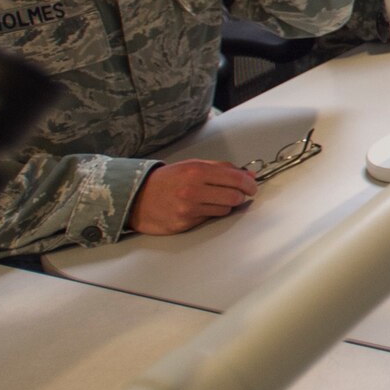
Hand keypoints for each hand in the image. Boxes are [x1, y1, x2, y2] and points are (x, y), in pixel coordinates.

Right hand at [127, 159, 257, 235]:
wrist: (136, 198)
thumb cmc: (168, 179)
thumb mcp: (192, 165)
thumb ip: (222, 168)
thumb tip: (249, 174)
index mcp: (197, 172)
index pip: (235, 179)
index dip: (249, 184)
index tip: (252, 186)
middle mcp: (193, 191)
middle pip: (234, 197)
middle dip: (240, 195)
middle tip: (237, 193)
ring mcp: (188, 210)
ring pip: (224, 210)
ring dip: (224, 205)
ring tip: (212, 199)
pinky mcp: (184, 224)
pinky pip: (209, 219)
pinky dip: (209, 213)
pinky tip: (199, 208)